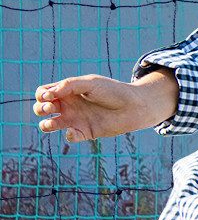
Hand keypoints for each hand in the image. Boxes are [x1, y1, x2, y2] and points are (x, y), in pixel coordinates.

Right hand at [34, 72, 174, 144]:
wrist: (134, 106)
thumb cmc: (113, 91)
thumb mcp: (90, 82)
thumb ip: (69, 85)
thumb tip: (49, 94)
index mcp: (68, 91)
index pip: (44, 93)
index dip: (42, 95)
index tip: (51, 95)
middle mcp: (69, 105)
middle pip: (42, 108)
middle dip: (40, 108)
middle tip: (52, 107)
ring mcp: (76, 119)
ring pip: (49, 124)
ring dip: (45, 125)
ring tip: (52, 123)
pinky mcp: (86, 132)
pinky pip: (70, 137)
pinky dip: (68, 136)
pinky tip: (74, 131)